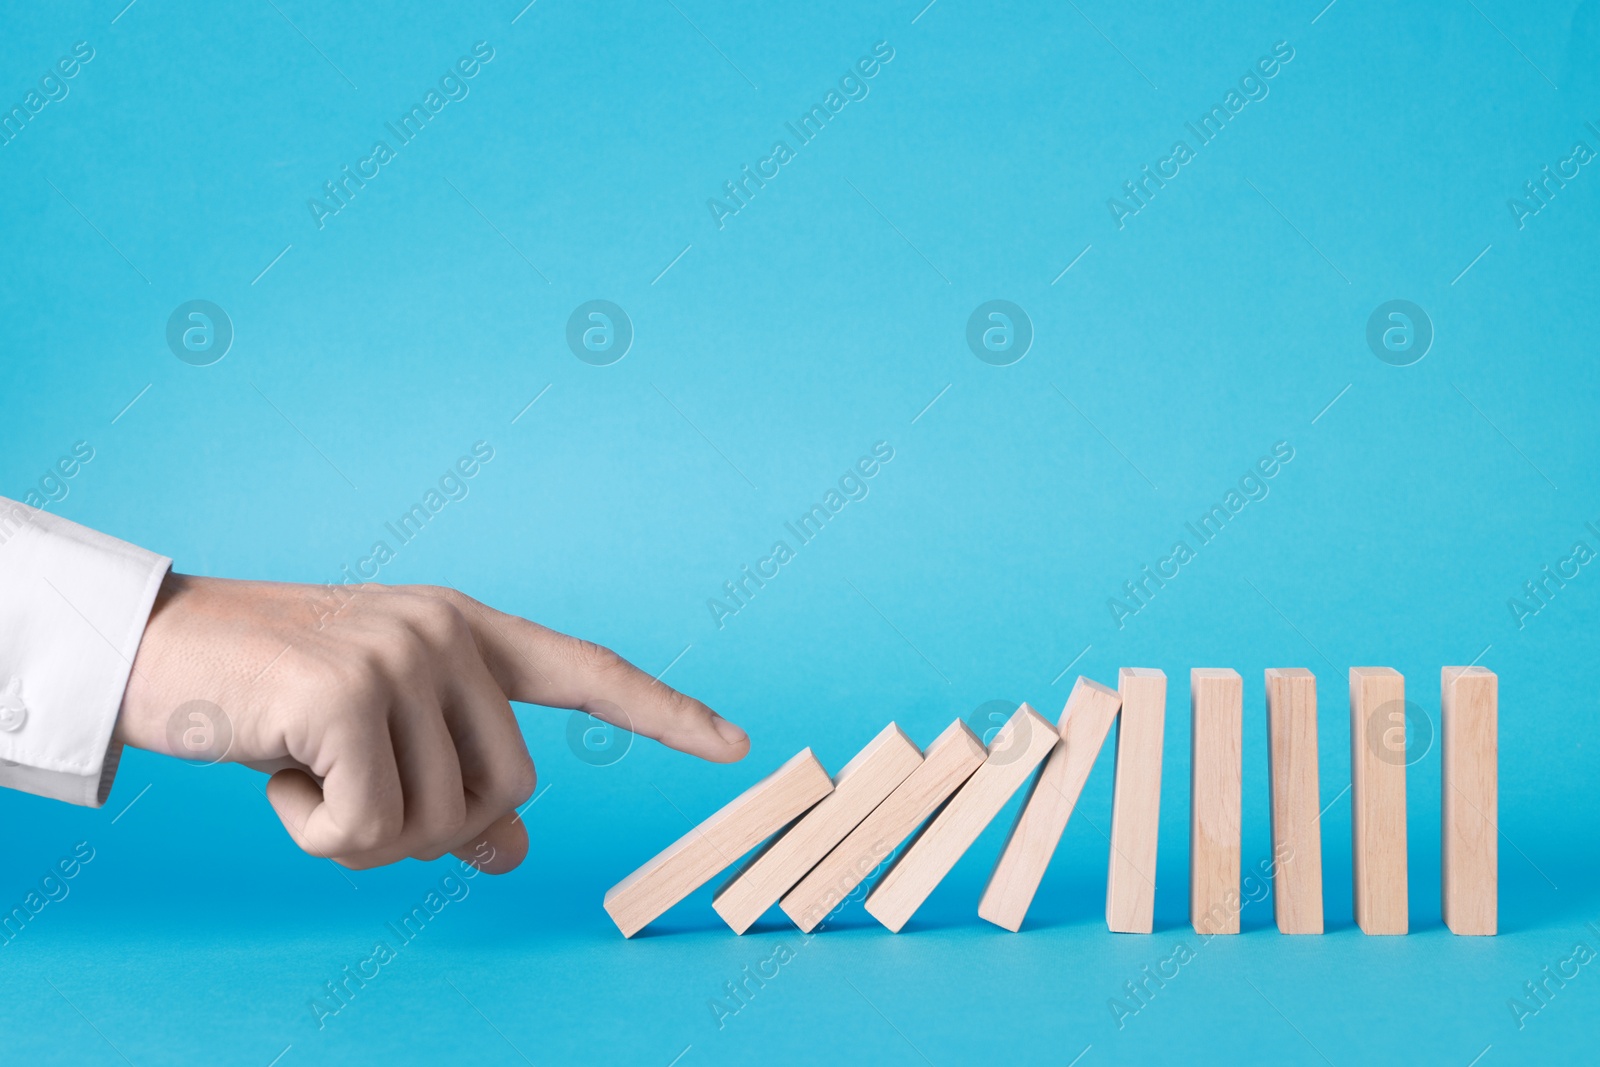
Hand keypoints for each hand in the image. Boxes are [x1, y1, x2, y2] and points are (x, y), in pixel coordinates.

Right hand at [115, 575, 748, 872]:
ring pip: (441, 819)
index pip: (589, 674)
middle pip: (510, 789)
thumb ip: (451, 783)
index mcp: (468, 632)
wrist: (154, 650)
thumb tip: (510, 849)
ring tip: (304, 774)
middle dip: (435, 827)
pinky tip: (275, 776)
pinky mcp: (347, 692)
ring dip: (366, 835)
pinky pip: (372, 829)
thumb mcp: (376, 738)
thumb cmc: (271, 698)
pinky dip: (318, 835)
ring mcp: (401, 653)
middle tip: (350, 798)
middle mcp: (449, 629)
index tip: (737, 747)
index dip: (665, 715)